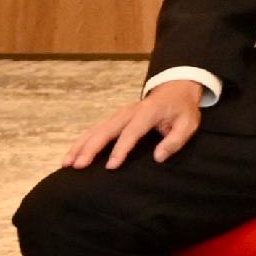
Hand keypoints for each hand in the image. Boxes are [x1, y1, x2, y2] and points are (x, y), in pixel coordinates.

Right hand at [71, 83, 204, 169]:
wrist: (175, 89)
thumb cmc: (182, 109)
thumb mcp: (188, 123)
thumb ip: (175, 140)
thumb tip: (158, 157)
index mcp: (148, 113)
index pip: (131, 132)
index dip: (120, 149)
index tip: (110, 166)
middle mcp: (128, 113)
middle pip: (105, 130)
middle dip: (90, 148)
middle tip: (78, 166)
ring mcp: (119, 115)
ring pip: (95, 130)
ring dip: (80, 146)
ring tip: (66, 163)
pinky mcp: (114, 119)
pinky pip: (95, 130)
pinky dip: (82, 142)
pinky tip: (71, 155)